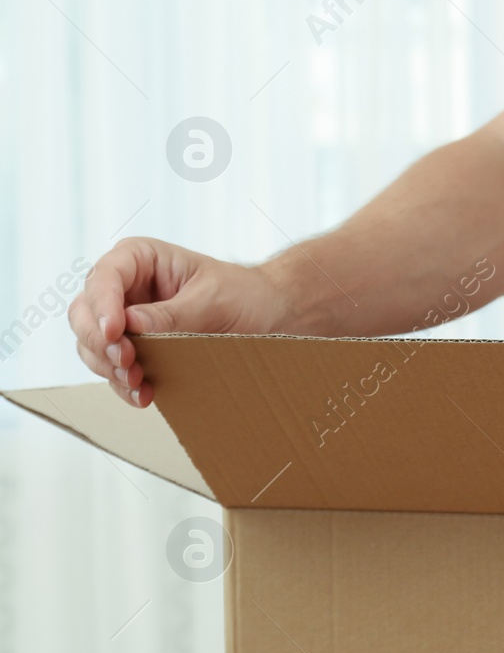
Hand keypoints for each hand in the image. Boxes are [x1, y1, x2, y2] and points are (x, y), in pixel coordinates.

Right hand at [67, 238, 289, 407]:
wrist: (269, 318)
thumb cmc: (244, 295)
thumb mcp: (213, 300)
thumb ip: (171, 314)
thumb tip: (130, 326)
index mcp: (141, 259)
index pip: (105, 276)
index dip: (102, 304)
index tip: (115, 331)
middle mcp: (125, 287)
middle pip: (84, 312)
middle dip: (99, 340)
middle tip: (127, 362)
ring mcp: (125, 319)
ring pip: (91, 343)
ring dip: (108, 366)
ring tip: (137, 380)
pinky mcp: (134, 348)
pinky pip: (112, 368)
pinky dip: (121, 383)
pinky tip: (143, 393)